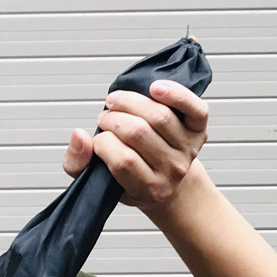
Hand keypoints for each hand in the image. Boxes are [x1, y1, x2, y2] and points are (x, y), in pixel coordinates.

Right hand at [62, 79, 209, 211]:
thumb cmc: (132, 178)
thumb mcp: (98, 180)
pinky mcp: (199, 129)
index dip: (104, 142)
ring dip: (132, 101)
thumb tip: (79, 135)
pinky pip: (192, 108)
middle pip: (139, 133)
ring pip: (159, 116)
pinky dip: (175, 93)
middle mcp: (171, 171)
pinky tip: (154, 88)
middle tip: (106, 117)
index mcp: (147, 188)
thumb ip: (77, 162)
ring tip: (118, 103)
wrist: (169, 184)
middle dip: (114, 119)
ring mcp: (187, 150)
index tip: (98, 139)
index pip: (123, 160)